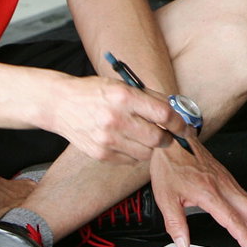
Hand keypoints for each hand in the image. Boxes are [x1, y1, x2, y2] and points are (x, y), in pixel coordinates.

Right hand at [47, 74, 184, 163]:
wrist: (60, 104)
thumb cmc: (95, 93)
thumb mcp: (122, 86)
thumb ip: (150, 99)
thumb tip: (177, 112)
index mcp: (124, 97)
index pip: (164, 114)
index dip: (180, 124)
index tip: (186, 128)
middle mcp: (116, 119)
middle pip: (158, 139)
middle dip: (167, 138)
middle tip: (166, 134)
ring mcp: (107, 139)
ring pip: (146, 153)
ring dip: (151, 147)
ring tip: (141, 135)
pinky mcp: (101, 154)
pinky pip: (130, 160)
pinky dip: (134, 153)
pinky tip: (126, 141)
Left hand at [149, 143, 246, 246]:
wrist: (175, 141)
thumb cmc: (171, 166)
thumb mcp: (165, 197)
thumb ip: (176, 223)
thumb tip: (183, 244)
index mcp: (209, 193)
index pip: (232, 219)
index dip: (244, 236)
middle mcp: (223, 186)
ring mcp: (227, 182)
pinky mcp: (227, 179)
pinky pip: (245, 197)